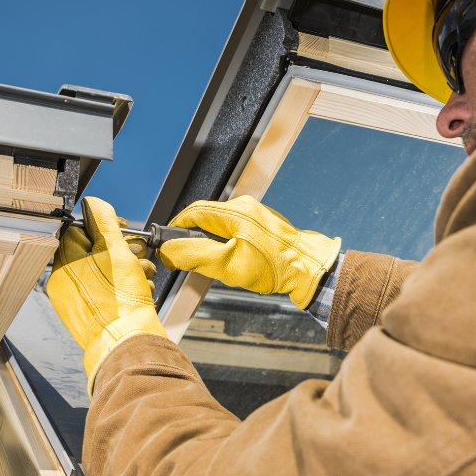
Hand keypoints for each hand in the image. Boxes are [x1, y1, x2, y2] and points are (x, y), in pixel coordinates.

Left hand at [47, 196, 165, 396]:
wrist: (129, 343)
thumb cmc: (121, 302)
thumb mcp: (115, 250)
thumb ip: (104, 222)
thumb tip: (93, 203)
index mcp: (65, 265)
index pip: (77, 230)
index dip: (102, 225)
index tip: (121, 228)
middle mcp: (66, 282)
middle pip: (93, 250)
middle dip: (122, 248)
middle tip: (137, 252)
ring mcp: (78, 300)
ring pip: (104, 271)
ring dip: (129, 267)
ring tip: (144, 273)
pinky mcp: (92, 313)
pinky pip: (107, 290)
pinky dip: (125, 286)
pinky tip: (141, 289)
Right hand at [159, 195, 340, 309]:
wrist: (308, 269)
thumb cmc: (275, 267)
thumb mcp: (228, 265)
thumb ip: (195, 255)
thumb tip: (168, 250)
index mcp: (235, 212)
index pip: (193, 212)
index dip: (176, 227)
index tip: (167, 243)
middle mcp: (245, 207)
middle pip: (205, 216)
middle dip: (193, 235)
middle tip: (186, 256)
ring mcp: (255, 213)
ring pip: (219, 223)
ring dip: (209, 240)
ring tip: (210, 261)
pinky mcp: (262, 223)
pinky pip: (234, 227)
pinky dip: (224, 241)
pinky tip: (230, 257)